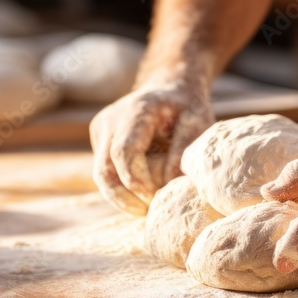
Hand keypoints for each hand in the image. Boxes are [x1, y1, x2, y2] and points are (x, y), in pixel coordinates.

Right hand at [90, 76, 214, 214]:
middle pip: (105, 169)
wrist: (170, 86)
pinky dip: (121, 187)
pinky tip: (141, 195)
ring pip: (101, 175)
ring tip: (145, 209)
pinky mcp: (100, 140)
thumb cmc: (187, 107)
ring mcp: (101, 129)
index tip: (157, 197)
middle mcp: (111, 119)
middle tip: (150, 212)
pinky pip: (105, 171)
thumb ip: (184, 150)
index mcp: (136, 110)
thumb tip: (170, 183)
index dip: (137, 181)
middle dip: (126, 197)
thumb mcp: (197, 122)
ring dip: (122, 197)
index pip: (123, 153)